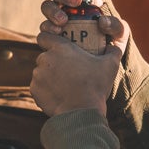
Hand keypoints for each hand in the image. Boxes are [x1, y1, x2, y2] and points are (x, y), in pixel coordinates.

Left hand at [31, 0, 126, 117]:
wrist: (81, 112)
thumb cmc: (96, 86)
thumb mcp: (111, 65)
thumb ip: (113, 50)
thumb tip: (113, 45)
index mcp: (60, 48)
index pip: (44, 36)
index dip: (49, 39)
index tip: (57, 47)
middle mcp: (45, 59)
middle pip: (45, 56)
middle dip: (53, 62)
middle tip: (68, 71)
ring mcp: (38, 75)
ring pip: (41, 72)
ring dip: (49, 76)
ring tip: (65, 86)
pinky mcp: (34, 90)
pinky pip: (39, 87)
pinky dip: (46, 90)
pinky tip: (59, 95)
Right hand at [39, 0, 127, 39]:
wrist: (100, 63)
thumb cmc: (111, 43)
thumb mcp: (120, 35)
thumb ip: (117, 26)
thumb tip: (102, 22)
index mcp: (85, 1)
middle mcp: (68, 7)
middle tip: (75, 3)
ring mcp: (58, 21)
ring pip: (47, 8)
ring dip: (52, 12)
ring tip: (62, 23)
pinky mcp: (51, 36)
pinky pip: (43, 29)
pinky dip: (48, 30)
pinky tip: (57, 36)